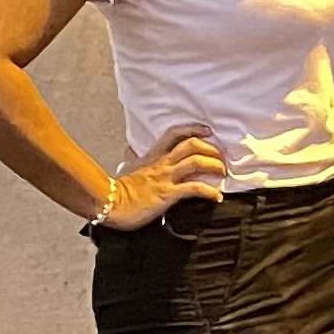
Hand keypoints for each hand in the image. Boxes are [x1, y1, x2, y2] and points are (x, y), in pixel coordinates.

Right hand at [94, 130, 226, 228]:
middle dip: (211, 149)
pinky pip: (194, 188)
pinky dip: (210, 191)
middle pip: (192, 144)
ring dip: (215, 166)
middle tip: (222, 158)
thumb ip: (133, 158)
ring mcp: (165, 177)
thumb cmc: (119, 191)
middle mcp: (162, 163)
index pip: (174, 133)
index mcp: (153, 155)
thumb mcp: (127, 168)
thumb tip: (131, 150)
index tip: (208, 131)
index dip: (193, 128)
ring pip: (196, 162)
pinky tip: (217, 196)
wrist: (109, 205)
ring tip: (223, 173)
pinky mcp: (168, 194)